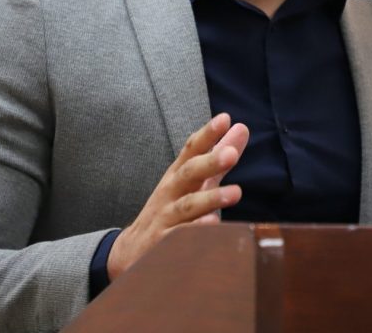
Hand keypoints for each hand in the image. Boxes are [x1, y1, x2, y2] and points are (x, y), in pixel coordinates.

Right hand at [107, 113, 248, 279]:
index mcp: (178, 175)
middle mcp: (170, 193)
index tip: (224, 119)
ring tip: (236, 193)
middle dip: (209, 162)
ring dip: (211, 199)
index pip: (191, 150)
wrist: (130, 252)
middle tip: (231, 154)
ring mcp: (166, 219)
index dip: (207, 134)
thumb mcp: (191, 181)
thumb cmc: (169, 209)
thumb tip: (241, 128)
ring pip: (187, 207)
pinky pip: (181, 238)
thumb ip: (217, 157)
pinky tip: (213, 225)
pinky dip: (196, 232)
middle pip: (188, 174)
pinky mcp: (164, 245)